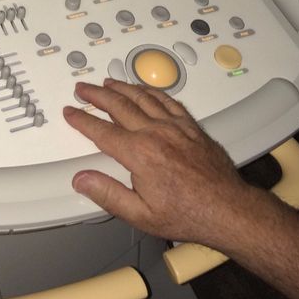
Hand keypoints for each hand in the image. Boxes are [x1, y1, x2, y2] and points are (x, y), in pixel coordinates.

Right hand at [63, 79, 253, 246]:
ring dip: (121, 87)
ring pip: (142, 97)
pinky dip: (151, 90)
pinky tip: (144, 88)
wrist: (227, 209)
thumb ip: (108, 195)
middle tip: (83, 88)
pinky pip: (167, 100)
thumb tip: (82, 179)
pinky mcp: (190, 126)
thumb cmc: (188, 214)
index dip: (82, 120)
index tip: (71, 112)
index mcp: (140, 154)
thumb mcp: (141, 215)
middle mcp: (156, 134)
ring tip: (107, 83)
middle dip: (97, 95)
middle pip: (119, 106)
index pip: (102, 132)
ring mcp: (174, 126)